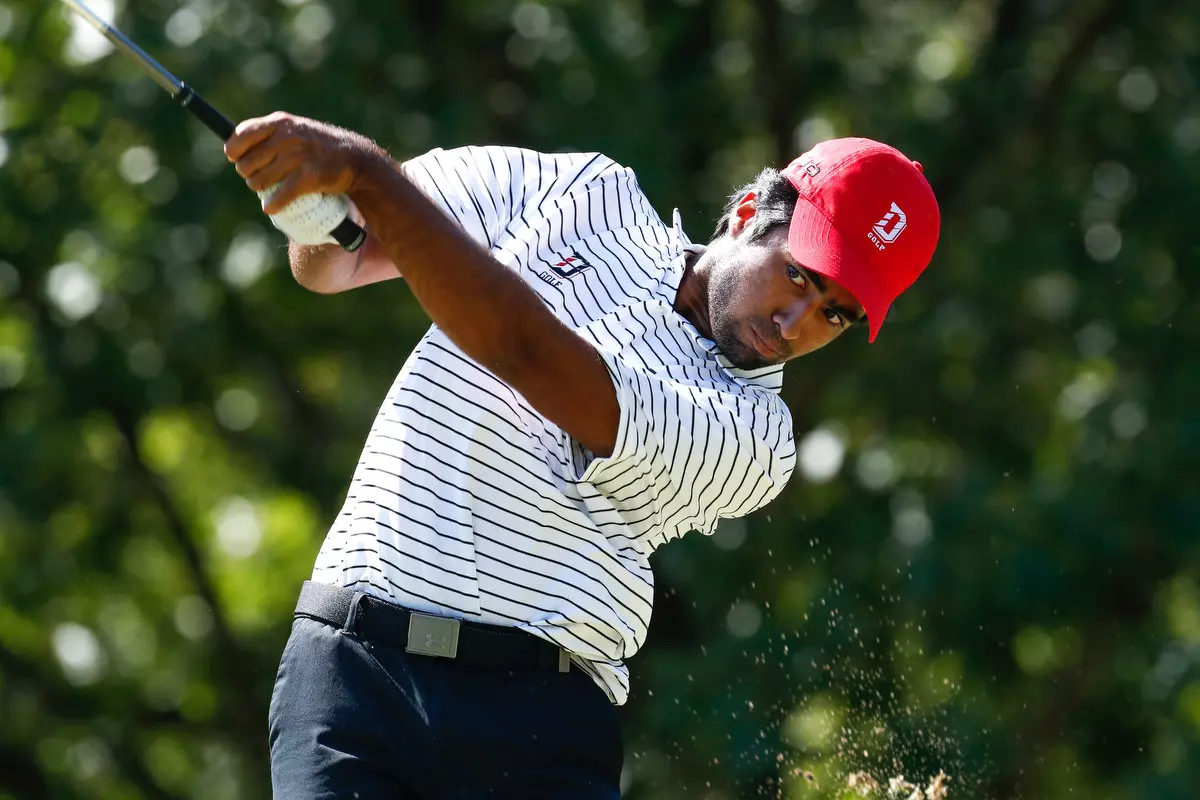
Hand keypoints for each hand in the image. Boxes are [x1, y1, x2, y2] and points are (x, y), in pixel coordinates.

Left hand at [223, 112, 382, 214]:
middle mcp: (287, 138)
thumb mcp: (293, 128)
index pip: (241, 136)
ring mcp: (297, 157)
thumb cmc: (318, 146)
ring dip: (260, 189)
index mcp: (280, 123)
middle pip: (247, 163)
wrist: (354, 159)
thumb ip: (267, 134)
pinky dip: (272, 205)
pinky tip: (271, 207)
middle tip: (261, 177)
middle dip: (249, 174)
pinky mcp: (308, 178)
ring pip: (259, 182)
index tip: (236, 158)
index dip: (234, 151)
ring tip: (270, 189)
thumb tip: (231, 148)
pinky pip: (279, 196)